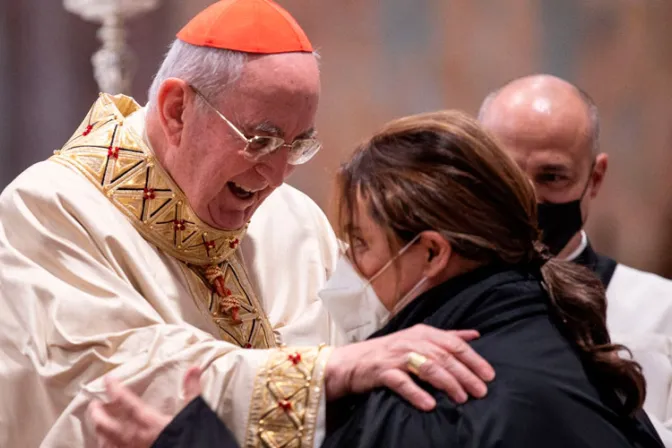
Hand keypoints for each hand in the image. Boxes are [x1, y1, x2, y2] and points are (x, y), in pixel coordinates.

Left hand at [88, 367, 202, 446]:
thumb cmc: (189, 438)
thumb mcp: (194, 412)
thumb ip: (191, 390)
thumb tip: (194, 368)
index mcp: (149, 421)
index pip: (126, 402)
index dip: (115, 389)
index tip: (108, 380)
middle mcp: (135, 437)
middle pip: (107, 425)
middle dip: (98, 414)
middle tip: (94, 404)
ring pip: (107, 442)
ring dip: (100, 432)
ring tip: (98, 426)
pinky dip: (108, 447)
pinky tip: (107, 445)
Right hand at [324, 324, 494, 410]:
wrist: (352, 362)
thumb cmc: (389, 352)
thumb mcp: (418, 339)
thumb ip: (447, 337)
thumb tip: (475, 335)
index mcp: (422, 332)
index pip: (453, 344)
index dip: (473, 359)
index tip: (489, 375)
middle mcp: (410, 341)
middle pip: (443, 357)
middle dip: (465, 374)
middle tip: (480, 391)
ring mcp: (395, 356)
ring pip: (427, 367)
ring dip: (446, 383)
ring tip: (461, 398)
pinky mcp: (382, 371)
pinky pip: (401, 382)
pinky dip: (416, 393)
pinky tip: (429, 405)